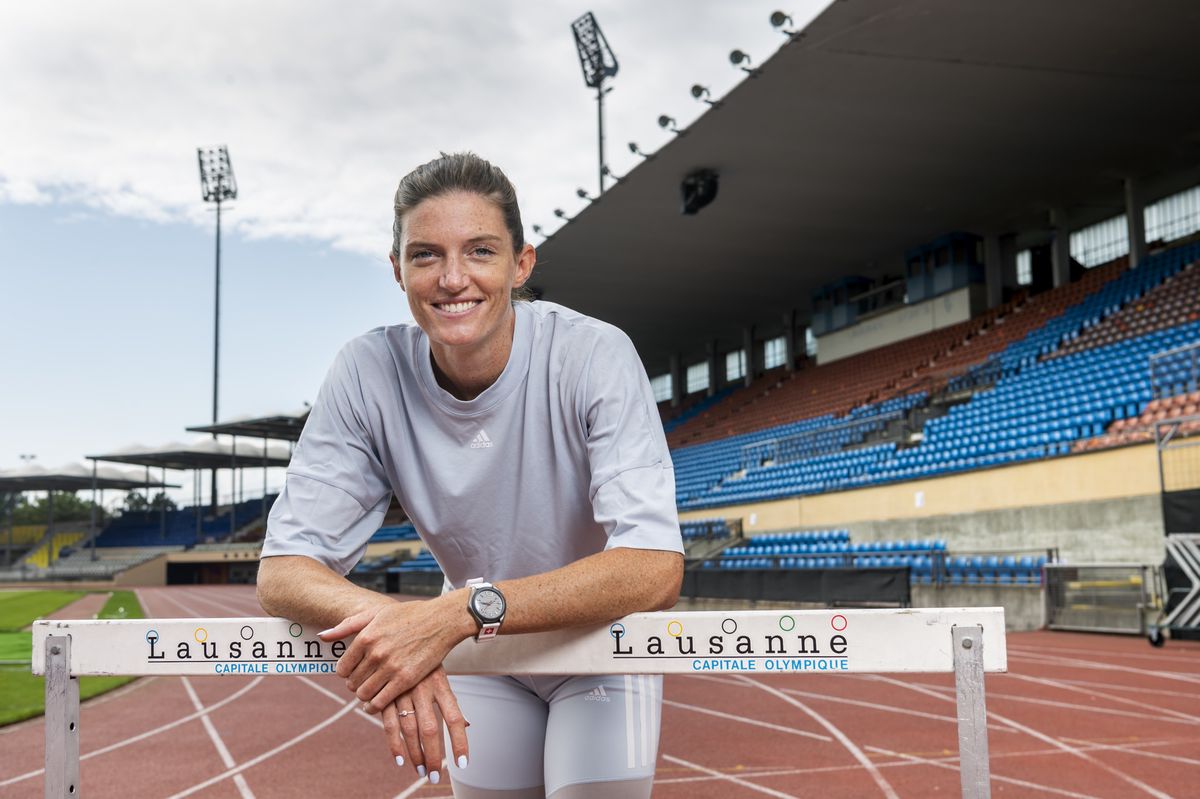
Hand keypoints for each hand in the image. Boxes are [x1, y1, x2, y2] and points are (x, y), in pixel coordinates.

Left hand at [321, 596, 466, 712]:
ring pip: (364, 694)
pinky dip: (374, 706)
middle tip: (362, 683)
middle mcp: (376, 653)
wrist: (441, 620)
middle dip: (355, 685)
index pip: (342, 668)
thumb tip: (322, 636)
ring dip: (364, 696)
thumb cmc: (409, 614)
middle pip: (352, 683)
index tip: (352, 673)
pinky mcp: (406, 679)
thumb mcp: (376, 613)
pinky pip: (381, 701)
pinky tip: (375, 704)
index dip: (345, 674)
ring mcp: (391, 667)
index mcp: (366, 636)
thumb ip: (347, 625)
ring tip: (369, 692)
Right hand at [380, 667, 468, 784]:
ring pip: (410, 730)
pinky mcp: (384, 694)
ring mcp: (402, 691)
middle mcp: (422, 688)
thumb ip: (450, 700)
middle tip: (434, 775)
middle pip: (431, 729)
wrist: (397, 628)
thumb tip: (467, 724)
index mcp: (440, 683)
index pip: (454, 717)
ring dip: (415, 754)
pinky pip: (388, 724)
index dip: (459, 741)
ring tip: (421, 770)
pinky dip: (394, 744)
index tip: (462, 763)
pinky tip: (399, 759)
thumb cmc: (423, 656)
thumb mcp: (438, 672)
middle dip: (433, 756)